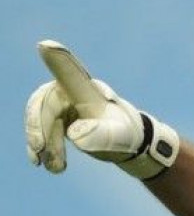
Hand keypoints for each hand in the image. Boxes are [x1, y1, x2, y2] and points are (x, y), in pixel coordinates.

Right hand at [25, 40, 178, 179]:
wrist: (131, 144)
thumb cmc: (127, 136)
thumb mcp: (118, 136)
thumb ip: (99, 134)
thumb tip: (75, 134)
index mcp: (87, 91)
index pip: (69, 75)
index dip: (58, 61)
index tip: (46, 46)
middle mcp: (73, 92)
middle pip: (44, 103)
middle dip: (40, 128)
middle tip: (42, 151)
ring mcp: (65, 104)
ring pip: (41, 119)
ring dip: (43, 143)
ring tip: (56, 169)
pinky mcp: (61, 118)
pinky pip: (42, 128)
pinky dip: (41, 145)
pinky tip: (43, 163)